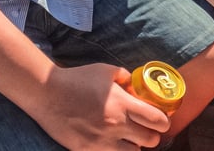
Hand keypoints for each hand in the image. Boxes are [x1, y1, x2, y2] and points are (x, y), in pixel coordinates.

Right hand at [28, 64, 169, 149]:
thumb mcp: (106, 70)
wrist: (49, 94)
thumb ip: (124, 76)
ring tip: (131, 138)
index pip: (155, 120)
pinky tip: (114, 143)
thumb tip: (134, 82)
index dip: (164, 122)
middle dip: (153, 136)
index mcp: (122, 104)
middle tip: (149, 130)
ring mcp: (102, 142)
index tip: (164, 121)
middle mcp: (115, 125)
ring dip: (136, 146)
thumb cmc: (79, 79)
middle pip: (149, 141)